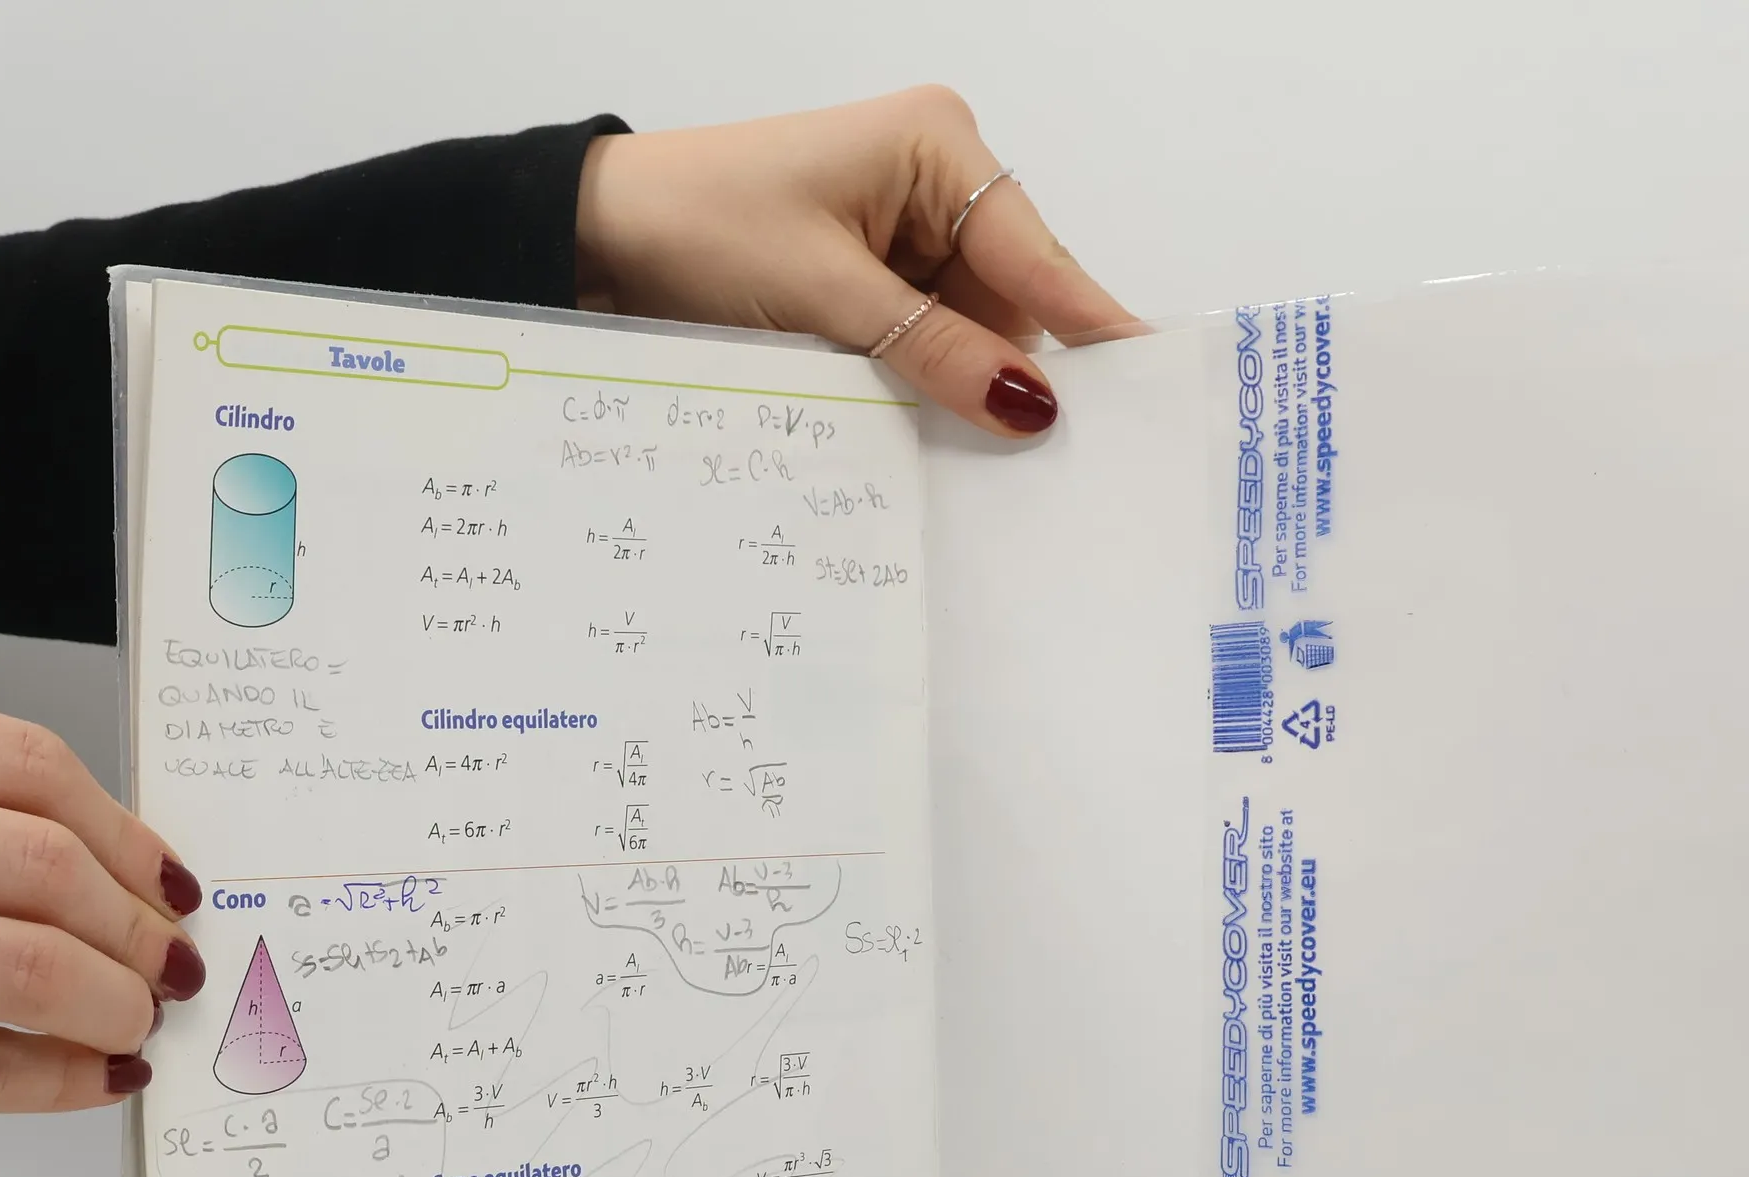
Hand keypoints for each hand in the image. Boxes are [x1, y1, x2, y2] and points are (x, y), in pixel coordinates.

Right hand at [0, 714, 204, 1110]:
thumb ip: (15, 836)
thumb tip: (141, 891)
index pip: (33, 769)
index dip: (124, 837)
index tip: (179, 889)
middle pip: (49, 868)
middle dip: (134, 929)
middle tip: (177, 968)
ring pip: (32, 965)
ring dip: (111, 999)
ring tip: (141, 1019)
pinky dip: (62, 1078)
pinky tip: (108, 1075)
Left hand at [574, 87, 1138, 437]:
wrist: (600, 235)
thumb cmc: (701, 229)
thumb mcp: (825, 298)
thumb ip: (934, 352)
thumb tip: (1032, 406)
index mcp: (935, 144)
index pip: (1033, 249)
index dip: (1086, 321)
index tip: (1148, 378)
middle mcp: (936, 177)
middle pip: (1013, 296)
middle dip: (1014, 368)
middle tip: (1046, 460)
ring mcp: (907, 227)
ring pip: (974, 327)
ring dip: (964, 385)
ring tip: (973, 455)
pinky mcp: (877, 273)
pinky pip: (931, 338)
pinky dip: (928, 383)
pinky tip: (930, 429)